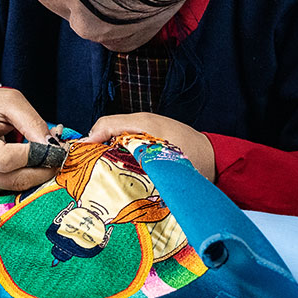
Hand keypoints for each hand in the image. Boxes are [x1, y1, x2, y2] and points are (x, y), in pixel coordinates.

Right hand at [0, 88, 58, 193]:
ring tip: (45, 157)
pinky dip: (24, 179)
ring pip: (12, 189)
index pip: (5, 160)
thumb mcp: (10, 102)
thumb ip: (33, 124)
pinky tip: (29, 164)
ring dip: (35, 176)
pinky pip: (7, 190)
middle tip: (59, 157)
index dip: (35, 156)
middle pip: (11, 180)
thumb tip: (54, 149)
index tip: (57, 148)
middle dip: (41, 171)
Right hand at [83, 113, 215, 181]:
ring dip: (104, 152)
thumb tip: (118, 175)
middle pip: (107, 130)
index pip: (106, 124)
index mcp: (143, 123)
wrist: (216, 158)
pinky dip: (115, 154)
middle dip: (93, 146)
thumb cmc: (195, 157)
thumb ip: (142, 162)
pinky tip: (114, 171)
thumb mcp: (166, 160)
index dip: (90, 138)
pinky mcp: (148, 141)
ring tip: (95, 172)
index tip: (81, 156)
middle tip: (84, 167)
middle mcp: (141, 123)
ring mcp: (144, 131)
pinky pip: (124, 143)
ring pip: (114, 138)